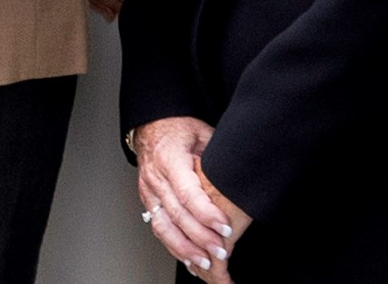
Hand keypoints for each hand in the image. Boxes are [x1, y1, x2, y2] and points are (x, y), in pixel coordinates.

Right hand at [127, 117, 246, 280]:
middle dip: (200, 237)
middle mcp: (156, 178)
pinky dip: (173, 246)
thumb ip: (216, 159)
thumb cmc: (181, 130)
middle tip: (221, 250)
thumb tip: (239, 179)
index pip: (187, 193)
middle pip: (177, 214)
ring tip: (204, 261)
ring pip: (163, 226)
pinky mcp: (147, 201)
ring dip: (185, 248)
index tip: (226, 227)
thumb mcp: (205, 135)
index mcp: (170, 160)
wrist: (153, 126)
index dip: (207, 214)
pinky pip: (158, 228)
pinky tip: (188, 258)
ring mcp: (149, 191)